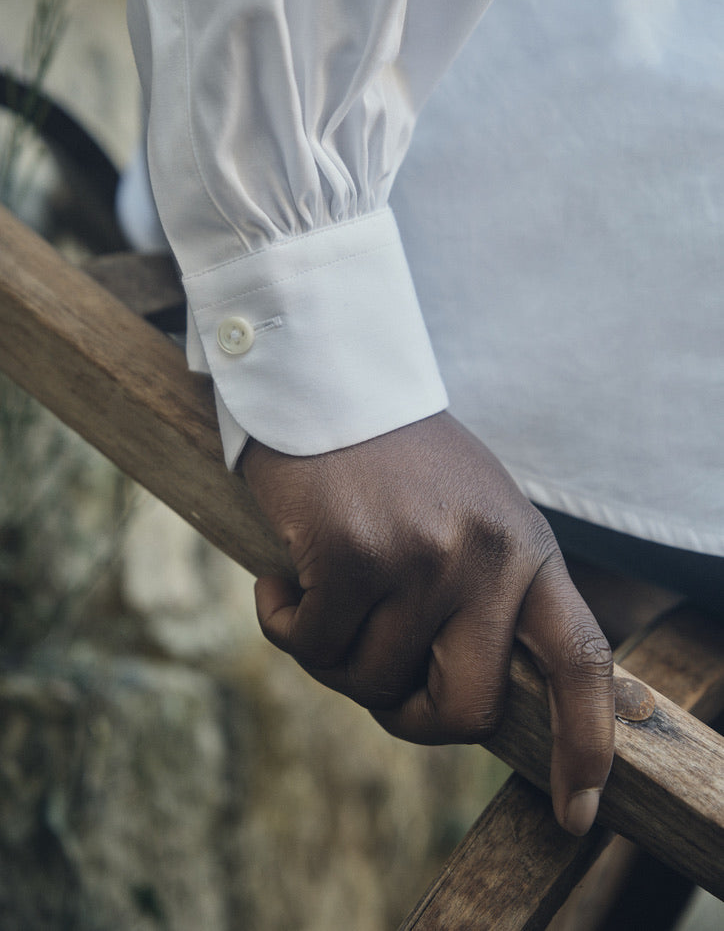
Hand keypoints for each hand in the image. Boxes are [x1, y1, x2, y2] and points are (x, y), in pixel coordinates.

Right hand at [242, 412, 613, 834]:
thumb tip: (456, 697)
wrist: (328, 377)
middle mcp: (486, 556)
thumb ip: (483, 595)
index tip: (577, 810)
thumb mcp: (469, 514)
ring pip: (370, 681)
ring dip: (332, 654)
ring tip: (320, 593)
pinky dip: (286, 623)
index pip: (581, 658)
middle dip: (408, 716)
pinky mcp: (353, 553)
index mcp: (525, 548)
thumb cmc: (393, 459)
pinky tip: (282, 577)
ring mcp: (422, 556)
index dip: (586, 742)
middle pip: (465, 707)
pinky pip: (310, 644)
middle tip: (372, 679)